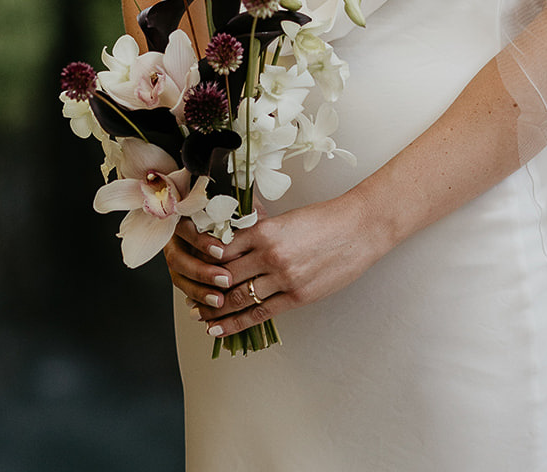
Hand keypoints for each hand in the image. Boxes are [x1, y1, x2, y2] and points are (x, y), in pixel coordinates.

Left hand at [164, 191, 381, 339]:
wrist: (359, 228)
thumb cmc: (325, 219)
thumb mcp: (287, 218)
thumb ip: (261, 230)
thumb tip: (236, 236)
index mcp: (265, 230)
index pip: (221, 249)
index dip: (203, 260)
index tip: (191, 266)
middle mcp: (270, 255)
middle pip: (224, 276)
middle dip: (203, 288)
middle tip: (187, 295)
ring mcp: (283, 278)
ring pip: (237, 298)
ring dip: (214, 309)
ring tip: (198, 315)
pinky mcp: (297, 296)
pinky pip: (259, 313)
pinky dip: (236, 324)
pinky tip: (219, 329)